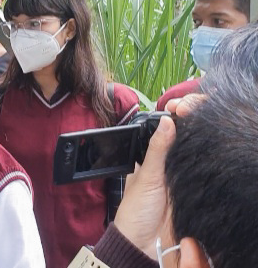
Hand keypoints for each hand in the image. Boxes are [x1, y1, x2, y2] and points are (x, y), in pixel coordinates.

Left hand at [113, 94, 202, 257]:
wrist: (143, 244)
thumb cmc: (136, 211)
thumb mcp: (146, 176)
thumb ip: (157, 150)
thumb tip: (167, 122)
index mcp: (154, 159)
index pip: (168, 133)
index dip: (177, 118)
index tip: (184, 105)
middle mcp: (170, 167)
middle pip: (186, 142)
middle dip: (194, 129)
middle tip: (202, 113)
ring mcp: (184, 179)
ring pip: (198, 158)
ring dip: (203, 147)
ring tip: (209, 130)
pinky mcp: (196, 194)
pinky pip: (207, 178)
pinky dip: (211, 169)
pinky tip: (215, 157)